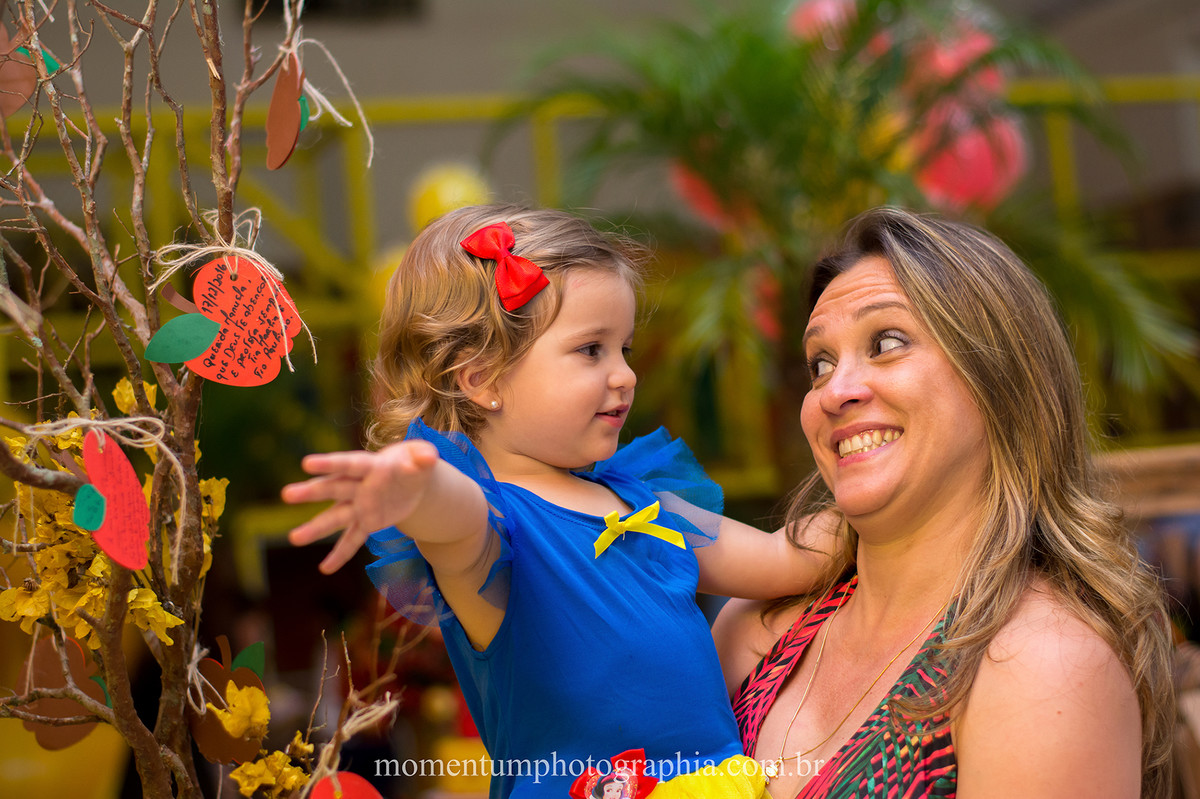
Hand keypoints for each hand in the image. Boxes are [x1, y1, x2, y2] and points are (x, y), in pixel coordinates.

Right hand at [281, 440, 440, 573]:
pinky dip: (341, 554)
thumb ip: (424, 457)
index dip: (330, 464)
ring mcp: (360, 506)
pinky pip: (352, 540)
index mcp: (372, 466)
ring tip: (294, 538)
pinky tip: (326, 569)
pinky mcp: (366, 522)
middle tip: (287, 494)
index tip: (306, 463)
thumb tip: (429, 458)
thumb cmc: (414, 463)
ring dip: (316, 528)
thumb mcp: (422, 458)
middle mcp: (360, 486)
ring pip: (336, 517)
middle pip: (334, 488)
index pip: (349, 464)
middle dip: (312, 491)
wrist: (412, 481)